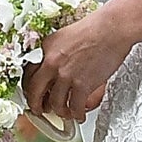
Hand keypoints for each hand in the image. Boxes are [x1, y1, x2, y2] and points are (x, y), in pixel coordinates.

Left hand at [22, 5, 131, 122]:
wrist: (113, 28)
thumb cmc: (96, 27)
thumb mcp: (65, 36)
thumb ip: (55, 52)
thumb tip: (53, 69)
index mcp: (45, 48)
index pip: (28, 74)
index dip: (30, 88)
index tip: (34, 93)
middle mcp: (51, 62)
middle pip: (34, 92)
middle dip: (36, 105)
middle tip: (41, 109)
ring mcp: (66, 75)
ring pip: (55, 104)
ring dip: (60, 111)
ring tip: (66, 112)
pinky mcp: (82, 85)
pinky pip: (75, 107)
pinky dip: (77, 114)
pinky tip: (80, 114)